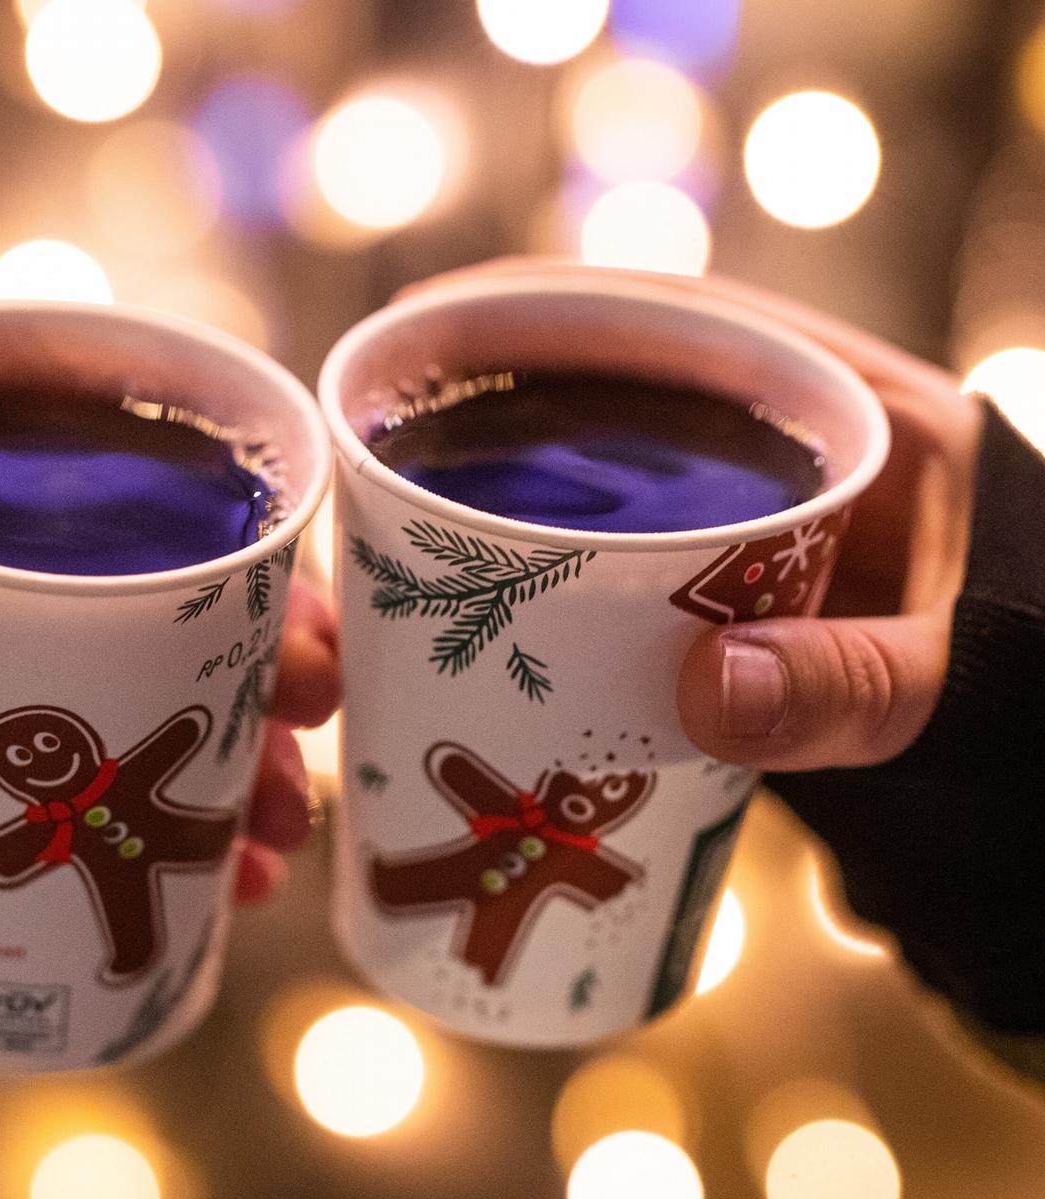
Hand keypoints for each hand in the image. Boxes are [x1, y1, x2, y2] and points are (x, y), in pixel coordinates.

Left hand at [0, 473, 338, 925]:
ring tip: (266, 838)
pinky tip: (202, 893)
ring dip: (213, 778)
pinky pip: (82, 817)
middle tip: (308, 733)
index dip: (213, 565)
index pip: (94, 521)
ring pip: (132, 728)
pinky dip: (146, 853)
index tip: (293, 625)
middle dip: (242, 681)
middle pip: (147, 629)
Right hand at [398, 260, 982, 769]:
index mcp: (843, 401)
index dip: (539, 314)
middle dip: (493, 409)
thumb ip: (851, 685)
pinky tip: (484, 611)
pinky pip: (612, 550)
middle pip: (607, 393)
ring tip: (404, 532)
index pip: (673, 321)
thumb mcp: (944, 674)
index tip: (431, 331)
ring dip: (508, 495)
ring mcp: (739, 508)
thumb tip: (703, 689)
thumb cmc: (1012, 668)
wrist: (1020, 716)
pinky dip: (547, 567)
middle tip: (386, 453)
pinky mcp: (717, 578)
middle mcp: (776, 437)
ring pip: (601, 474)